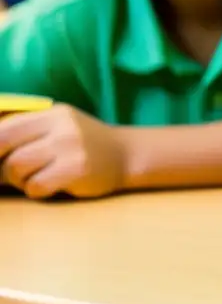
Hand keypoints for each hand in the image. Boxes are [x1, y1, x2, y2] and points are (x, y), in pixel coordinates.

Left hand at [0, 104, 126, 198]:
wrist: (127, 155)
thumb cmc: (83, 144)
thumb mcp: (58, 126)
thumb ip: (26, 130)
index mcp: (52, 113)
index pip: (4, 127)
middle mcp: (62, 127)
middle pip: (4, 147)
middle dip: (1, 165)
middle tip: (9, 173)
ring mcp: (71, 148)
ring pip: (16, 168)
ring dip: (19, 180)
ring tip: (35, 178)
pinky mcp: (78, 170)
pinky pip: (36, 186)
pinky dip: (37, 191)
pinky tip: (51, 185)